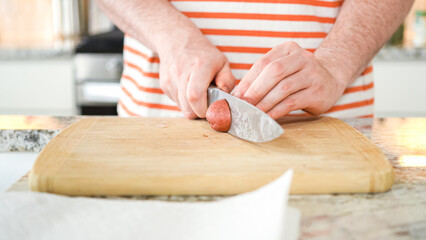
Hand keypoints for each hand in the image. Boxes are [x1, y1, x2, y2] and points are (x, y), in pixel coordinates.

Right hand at [158, 35, 234, 118]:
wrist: (176, 40)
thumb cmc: (202, 53)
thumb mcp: (222, 62)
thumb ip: (227, 81)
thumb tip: (225, 99)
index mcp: (199, 66)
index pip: (195, 96)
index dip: (204, 109)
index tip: (212, 109)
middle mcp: (181, 73)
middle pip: (187, 108)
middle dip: (199, 112)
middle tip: (208, 105)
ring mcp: (170, 80)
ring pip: (182, 108)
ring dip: (192, 107)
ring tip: (199, 94)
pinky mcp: (164, 85)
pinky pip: (176, 102)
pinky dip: (184, 102)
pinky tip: (189, 90)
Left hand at [232, 41, 346, 118]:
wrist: (331, 80)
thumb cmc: (298, 77)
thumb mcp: (283, 69)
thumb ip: (263, 77)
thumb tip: (238, 95)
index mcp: (288, 49)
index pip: (263, 63)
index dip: (247, 80)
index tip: (235, 96)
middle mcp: (302, 58)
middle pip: (273, 72)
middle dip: (255, 90)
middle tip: (242, 105)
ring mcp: (312, 74)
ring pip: (283, 88)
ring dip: (264, 103)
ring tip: (252, 113)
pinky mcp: (318, 92)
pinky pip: (292, 102)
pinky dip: (277, 111)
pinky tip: (267, 117)